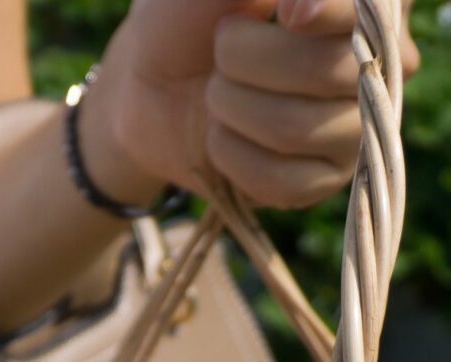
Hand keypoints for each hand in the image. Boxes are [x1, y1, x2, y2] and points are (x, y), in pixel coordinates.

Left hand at [87, 0, 419, 208]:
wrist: (148, 87)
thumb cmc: (187, 22)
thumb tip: (300, 3)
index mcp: (361, 10)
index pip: (366, 14)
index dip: (327, 12)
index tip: (286, 14)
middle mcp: (378, 65)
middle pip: (324, 71)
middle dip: (244, 61)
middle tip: (221, 55)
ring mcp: (356, 128)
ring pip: (295, 129)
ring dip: (230, 108)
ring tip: (218, 93)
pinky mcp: (322, 180)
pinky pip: (281, 180)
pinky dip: (229, 155)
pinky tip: (221, 135)